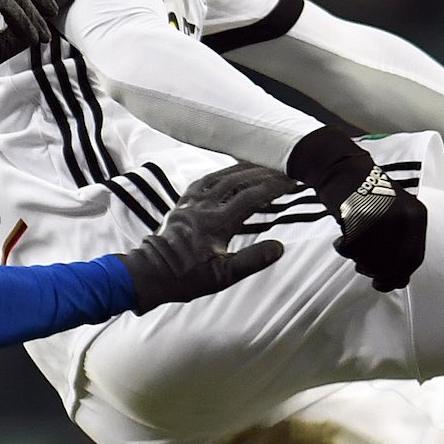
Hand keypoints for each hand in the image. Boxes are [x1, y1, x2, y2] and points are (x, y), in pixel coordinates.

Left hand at [119, 163, 293, 309]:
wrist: (152, 273)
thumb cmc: (188, 277)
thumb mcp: (224, 276)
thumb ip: (253, 260)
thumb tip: (279, 247)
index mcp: (216, 222)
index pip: (251, 197)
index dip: (273, 187)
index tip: (291, 181)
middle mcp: (204, 206)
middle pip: (238, 180)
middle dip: (263, 173)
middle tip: (283, 169)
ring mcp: (191, 202)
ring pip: (221, 176)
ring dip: (244, 169)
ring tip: (263, 166)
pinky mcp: (182, 202)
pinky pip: (204, 181)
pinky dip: (221, 174)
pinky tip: (229, 173)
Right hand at [285, 127, 427, 291]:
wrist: (342, 168)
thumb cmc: (368, 197)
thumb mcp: (396, 216)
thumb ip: (402, 246)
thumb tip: (400, 281)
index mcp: (417, 216)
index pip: (413, 260)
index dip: (397, 277)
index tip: (381, 282)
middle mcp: (404, 216)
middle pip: (394, 264)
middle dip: (377, 271)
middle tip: (361, 267)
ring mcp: (383, 216)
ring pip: (374, 258)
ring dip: (359, 259)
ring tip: (351, 248)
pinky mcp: (359, 215)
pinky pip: (353, 248)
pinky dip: (344, 248)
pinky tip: (342, 239)